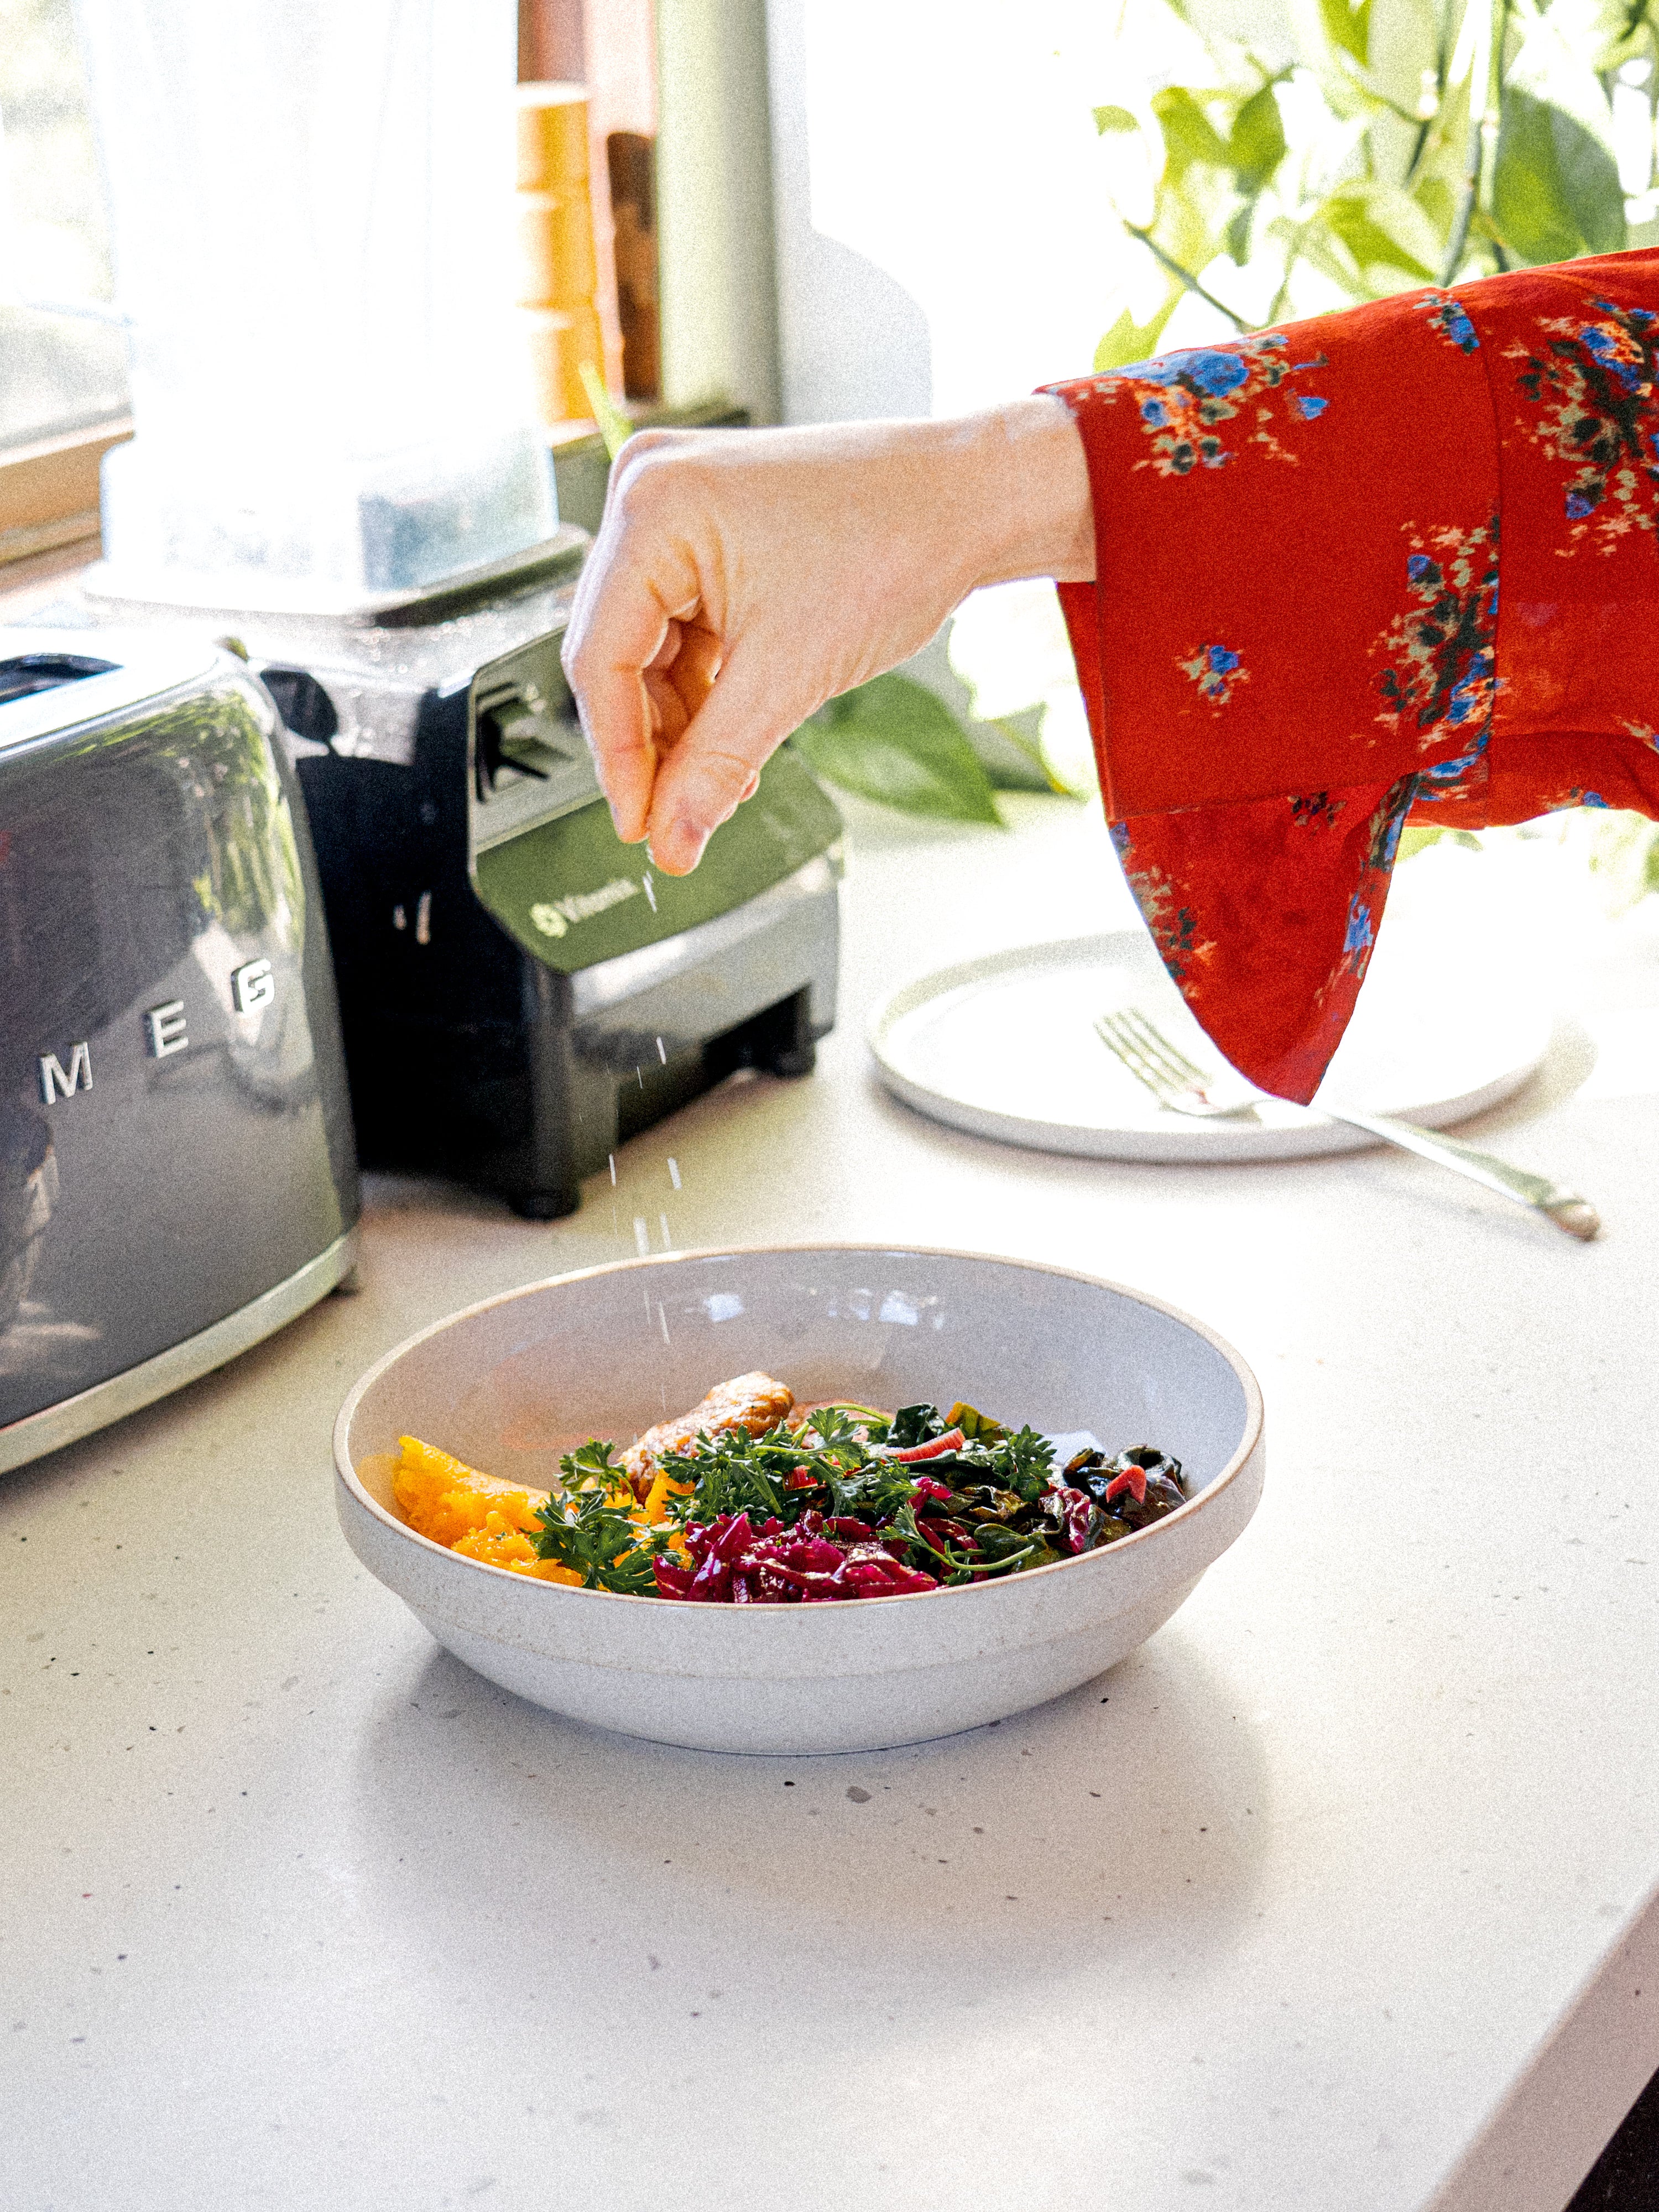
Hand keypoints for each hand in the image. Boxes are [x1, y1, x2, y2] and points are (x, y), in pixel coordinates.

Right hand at [560, 398, 1094, 873]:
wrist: (970, 501)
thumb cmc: (898, 542)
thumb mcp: (792, 674)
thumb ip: (716, 765)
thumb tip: (671, 838)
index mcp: (654, 508)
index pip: (600, 658)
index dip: (617, 756)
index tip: (638, 825)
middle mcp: (650, 493)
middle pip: (618, 653)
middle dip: (654, 742)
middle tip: (678, 817)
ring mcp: (679, 507)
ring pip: (651, 649)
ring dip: (684, 721)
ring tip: (726, 778)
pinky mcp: (710, 530)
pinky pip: (683, 627)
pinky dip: (707, 685)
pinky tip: (737, 731)